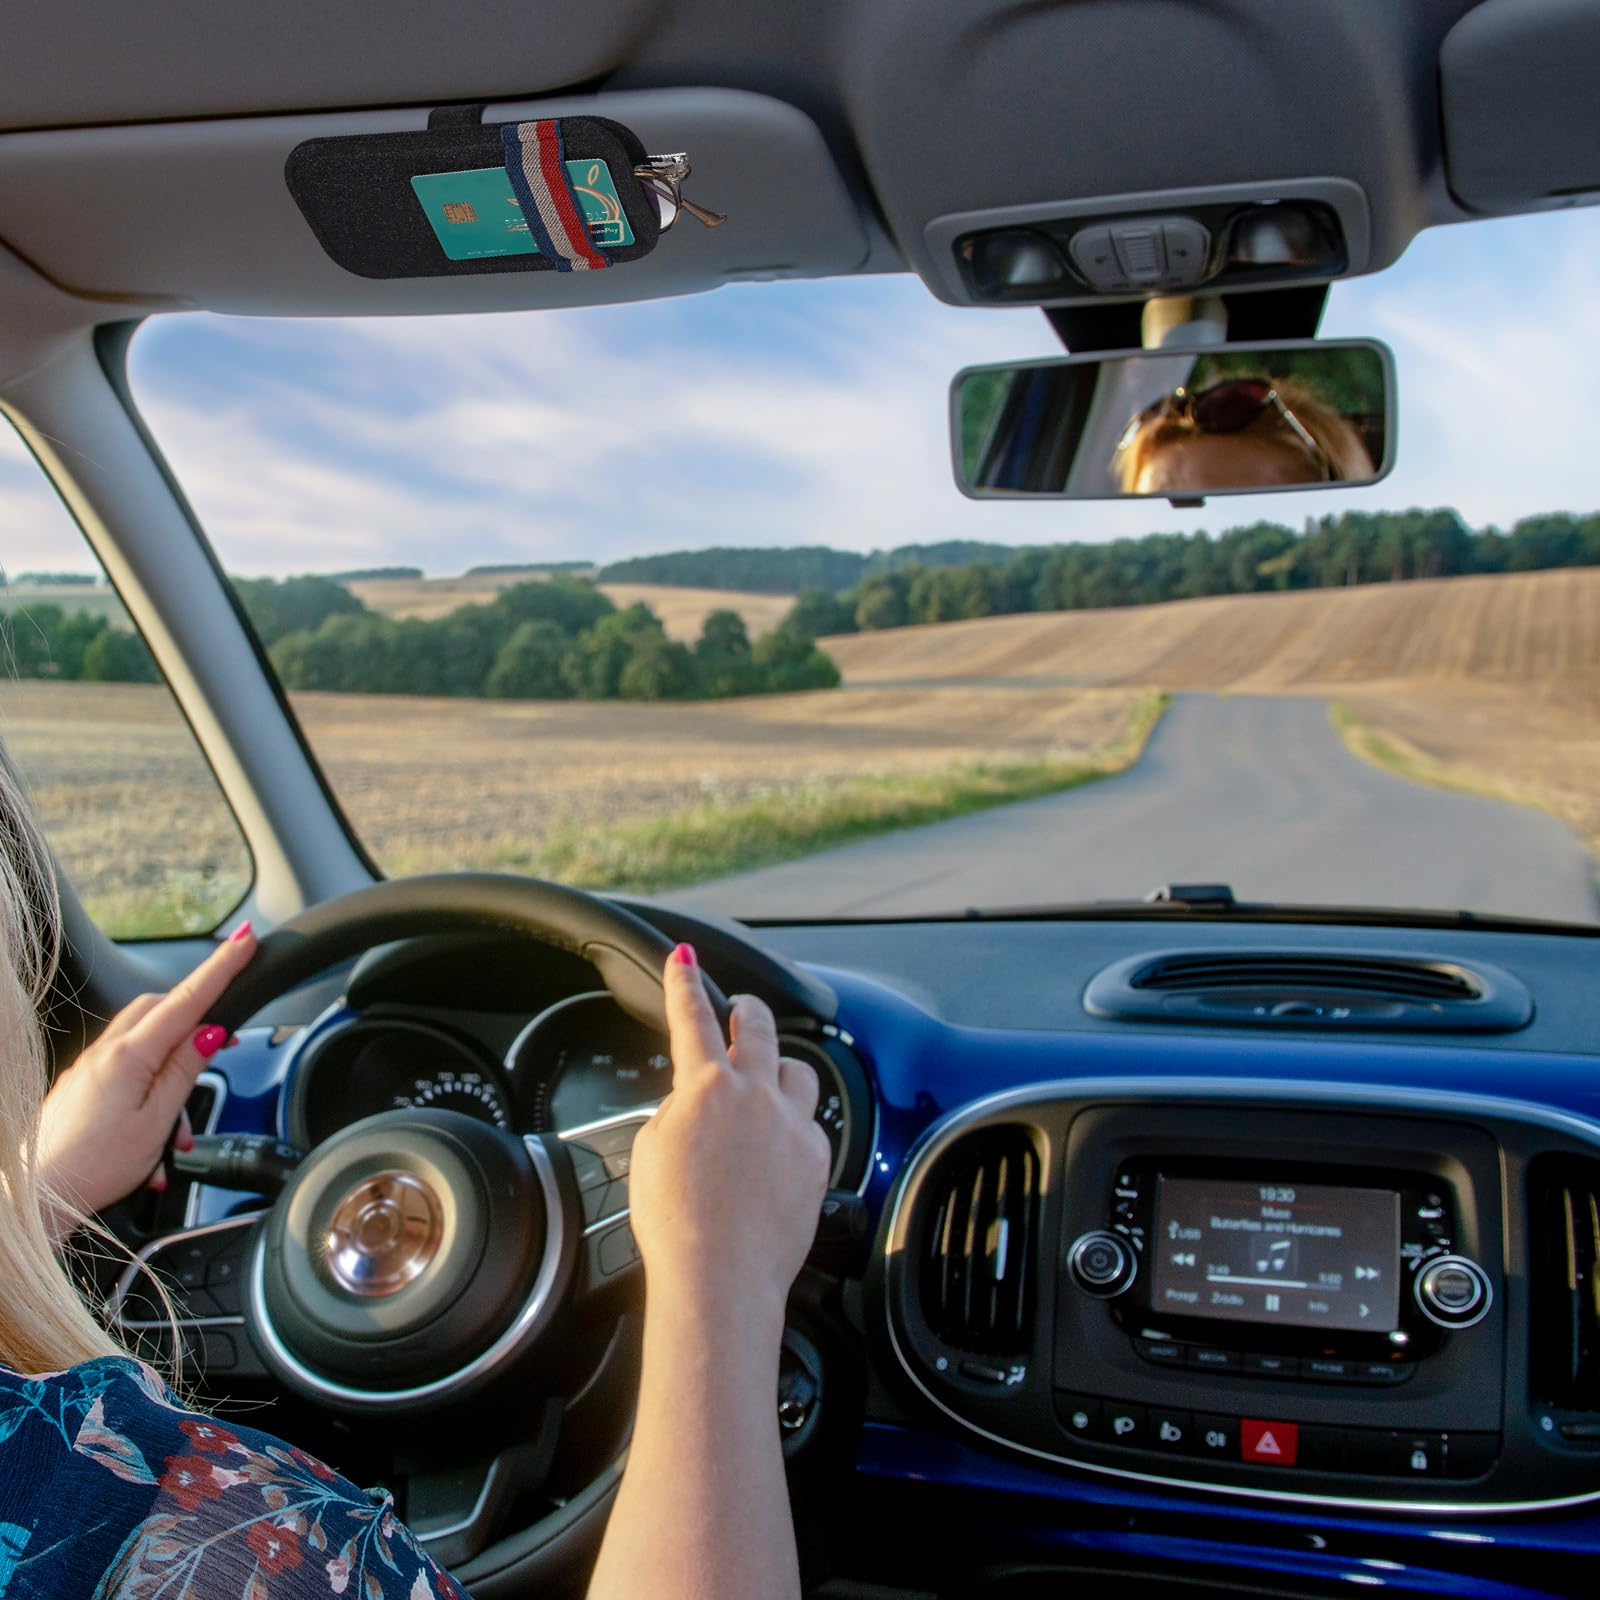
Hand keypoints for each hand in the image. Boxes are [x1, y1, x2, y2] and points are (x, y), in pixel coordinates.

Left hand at [38, 924, 255, 1231]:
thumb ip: (184, 1072)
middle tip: (225, 1042)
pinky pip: (126, 1066)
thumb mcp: (155, 1121)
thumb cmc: (91, 1167)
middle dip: (196, 1015)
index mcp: (128, 1056)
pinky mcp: (82, 1084)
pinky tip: (153, 1131)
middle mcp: (105, 1052)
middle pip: (161, 1009)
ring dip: (173, 1066)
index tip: (244, 940)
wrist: (34, 1196)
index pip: (187, 1000)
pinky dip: (150, 1085)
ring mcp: (90, 1067)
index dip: (220, 968)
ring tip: (177, 1127)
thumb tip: (209, 1034)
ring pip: (145, 1041)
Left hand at [588, 944, 825, 1599]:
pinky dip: (686, 988)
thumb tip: (750, 1170)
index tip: (784, 1084)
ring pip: (747, 1033)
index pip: (803, 1103)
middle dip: (766, 1029)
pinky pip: (691, 1026)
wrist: (722, 1282)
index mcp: (804, 1150)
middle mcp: (781, 1115)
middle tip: (749, 1013)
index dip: (788, 1090)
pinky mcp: (698, 1093)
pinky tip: (678, 963)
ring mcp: (739, 1099)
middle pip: (787, 1058)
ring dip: (732, 1007)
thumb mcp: (779, 1222)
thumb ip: (765, 1180)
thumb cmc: (746, 1270)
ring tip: (713, 987)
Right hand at [629, 944, 831, 1338]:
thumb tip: (694, 1103)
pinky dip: (792, 1129)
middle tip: (740, 1008)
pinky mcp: (816, 1157)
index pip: (691, 1017)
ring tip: (765, 1086)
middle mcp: (755, 1095)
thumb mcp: (650, 1153)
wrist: (721, 1278)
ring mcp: (792, 1125)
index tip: (684, 957)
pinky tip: (776, 1154)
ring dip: (778, 1070)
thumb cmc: (677, 1226)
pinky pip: (809, 1125)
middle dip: (746, 1009)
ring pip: (796, 1071)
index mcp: (705, 1088)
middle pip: (758, 1026)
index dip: (684, 982)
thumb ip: (676, 1112)